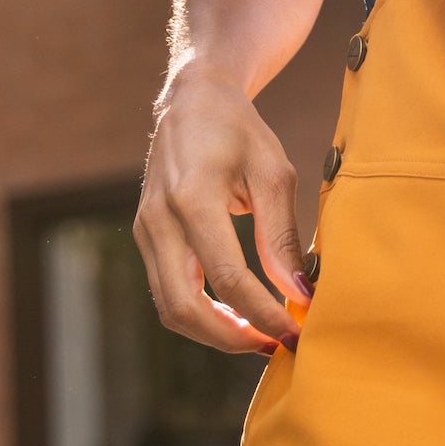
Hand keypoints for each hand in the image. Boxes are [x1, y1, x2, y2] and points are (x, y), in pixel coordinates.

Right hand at [135, 63, 304, 353]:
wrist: (193, 101)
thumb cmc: (240, 133)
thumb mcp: (274, 173)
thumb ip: (281, 234)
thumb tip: (299, 292)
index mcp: (193, 198)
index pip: (226, 276)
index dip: (261, 311)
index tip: (295, 329)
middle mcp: (159, 220)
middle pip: (184, 307)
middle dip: (231, 337)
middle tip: (275, 344)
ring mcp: (145, 232)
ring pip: (169, 308)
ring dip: (213, 332)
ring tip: (260, 336)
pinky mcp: (146, 239)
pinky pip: (167, 291)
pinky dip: (200, 312)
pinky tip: (236, 315)